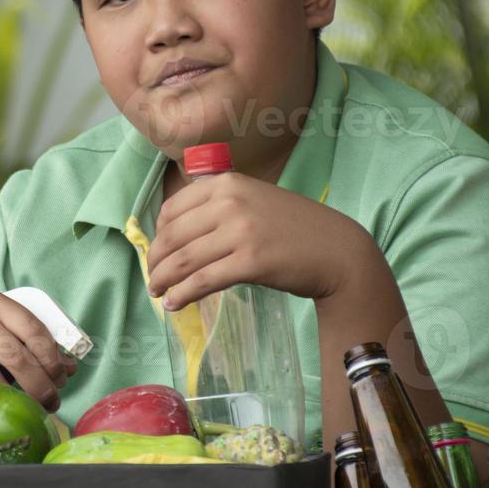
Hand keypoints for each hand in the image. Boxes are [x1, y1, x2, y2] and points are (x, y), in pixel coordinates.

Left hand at [146, 172, 376, 311]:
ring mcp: (240, 231)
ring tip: (158, 294)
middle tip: (153, 279)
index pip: (172, 209)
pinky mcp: (250, 262)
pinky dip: (182, 295)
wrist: (336, 250)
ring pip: (184, 260)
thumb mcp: (252, 200)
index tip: (157, 252)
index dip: (158, 235)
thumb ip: (217, 208)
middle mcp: (229, 202)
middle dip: (156, 261)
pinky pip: (203, 281)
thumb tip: (173, 235)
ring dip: (163, 280)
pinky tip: (174, 304)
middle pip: (173, 236)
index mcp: (225, 183)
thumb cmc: (293, 228)